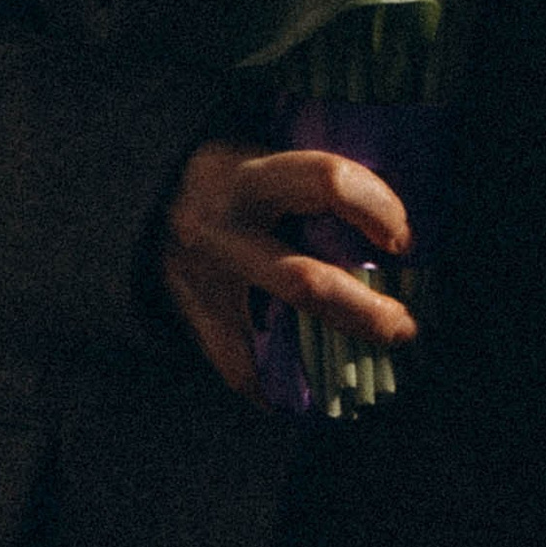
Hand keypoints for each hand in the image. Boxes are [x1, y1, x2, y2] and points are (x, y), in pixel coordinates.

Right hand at [158, 139, 417, 402]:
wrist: (140, 205)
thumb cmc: (229, 176)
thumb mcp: (263, 154)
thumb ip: (314, 179)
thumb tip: (402, 198)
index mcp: (247, 176)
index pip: (324, 181)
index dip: (375, 206)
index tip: (403, 237)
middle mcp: (224, 232)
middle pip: (304, 282)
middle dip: (365, 313)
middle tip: (405, 327)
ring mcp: (206, 286)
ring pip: (276, 338)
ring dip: (336, 357)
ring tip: (377, 359)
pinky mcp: (197, 326)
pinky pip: (246, 373)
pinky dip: (286, 390)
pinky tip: (321, 392)